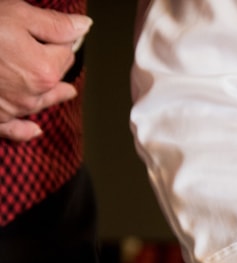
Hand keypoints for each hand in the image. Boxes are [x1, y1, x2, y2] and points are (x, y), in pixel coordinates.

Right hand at [0, 0, 91, 140]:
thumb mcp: (18, 15)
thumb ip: (55, 25)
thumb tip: (84, 27)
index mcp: (45, 70)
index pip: (66, 54)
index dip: (59, 40)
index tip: (50, 34)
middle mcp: (32, 95)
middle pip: (54, 79)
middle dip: (53, 65)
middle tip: (51, 55)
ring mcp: (11, 108)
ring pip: (39, 101)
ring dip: (48, 96)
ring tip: (67, 92)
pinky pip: (12, 129)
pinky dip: (23, 130)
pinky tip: (35, 130)